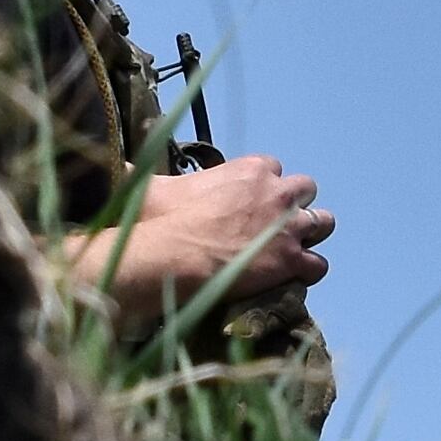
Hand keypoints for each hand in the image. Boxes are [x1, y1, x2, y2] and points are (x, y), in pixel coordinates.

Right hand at [79, 153, 328, 329]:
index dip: (264, 186)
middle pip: (306, 190)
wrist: (173, 256)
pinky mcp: (293, 260)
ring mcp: (290, 227)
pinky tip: (290, 277)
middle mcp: (278, 193)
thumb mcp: (155, 186)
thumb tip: (116, 163)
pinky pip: (318, 264)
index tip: (251, 201)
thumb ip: (146, 171)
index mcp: (250, 170)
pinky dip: (307, 271)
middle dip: (295, 205)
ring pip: (324, 223)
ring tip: (291, 248)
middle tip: (277, 224)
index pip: (273, 167)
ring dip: (310, 235)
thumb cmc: (161, 219)